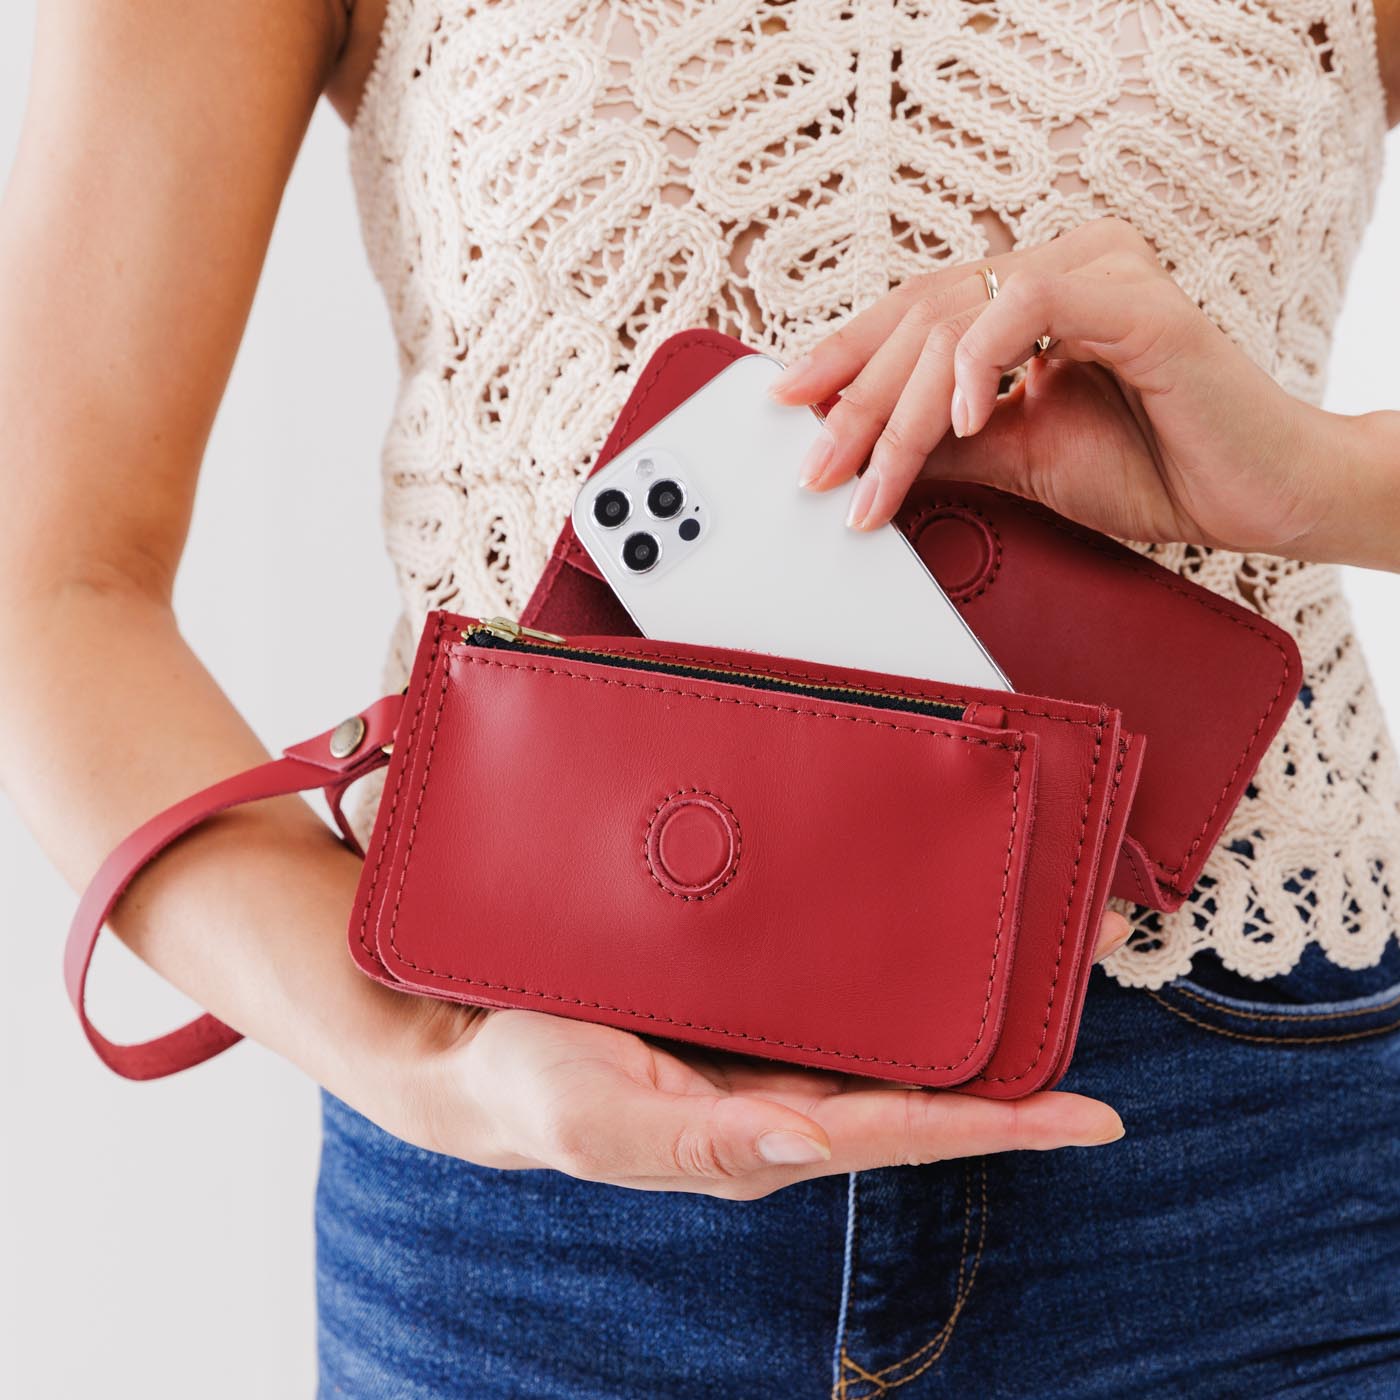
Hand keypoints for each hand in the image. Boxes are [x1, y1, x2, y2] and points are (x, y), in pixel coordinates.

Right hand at [363, 912, 1131, 1199]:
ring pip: (879, 1054)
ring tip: (1034, 1001)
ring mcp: (760, 1064)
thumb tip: (808, 1141)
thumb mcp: (598, 1115)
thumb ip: (702, 1139)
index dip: (994, 1127)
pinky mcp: (737, 1023)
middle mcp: (774, 1104)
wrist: (470, 1047)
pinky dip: (888, 998)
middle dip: (1004, 1084)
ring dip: (959, 1039)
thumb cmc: (527, 1087)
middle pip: (913, 1098)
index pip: (898, 1135)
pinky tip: (917, 969)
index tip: (1084, 1116)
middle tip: (1086, 1051)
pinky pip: (830, 1012)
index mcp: (754, 1139)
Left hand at [768, 217, 1378, 560]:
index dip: (846, 354)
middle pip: (923, 315)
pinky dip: (982, 363)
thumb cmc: (1150, 469)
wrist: (1248, 500)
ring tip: (870, 474)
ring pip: (959, 316)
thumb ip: (944, 442)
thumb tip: (858, 446)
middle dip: (859, 398)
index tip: (790, 403)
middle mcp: (1063, 268)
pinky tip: (961, 424)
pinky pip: (1031, 303)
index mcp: (1033, 296)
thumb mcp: (1015, 459)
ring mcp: (1100, 272)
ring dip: (902, 405)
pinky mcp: (1135, 298)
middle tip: (818, 464)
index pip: (917, 312)